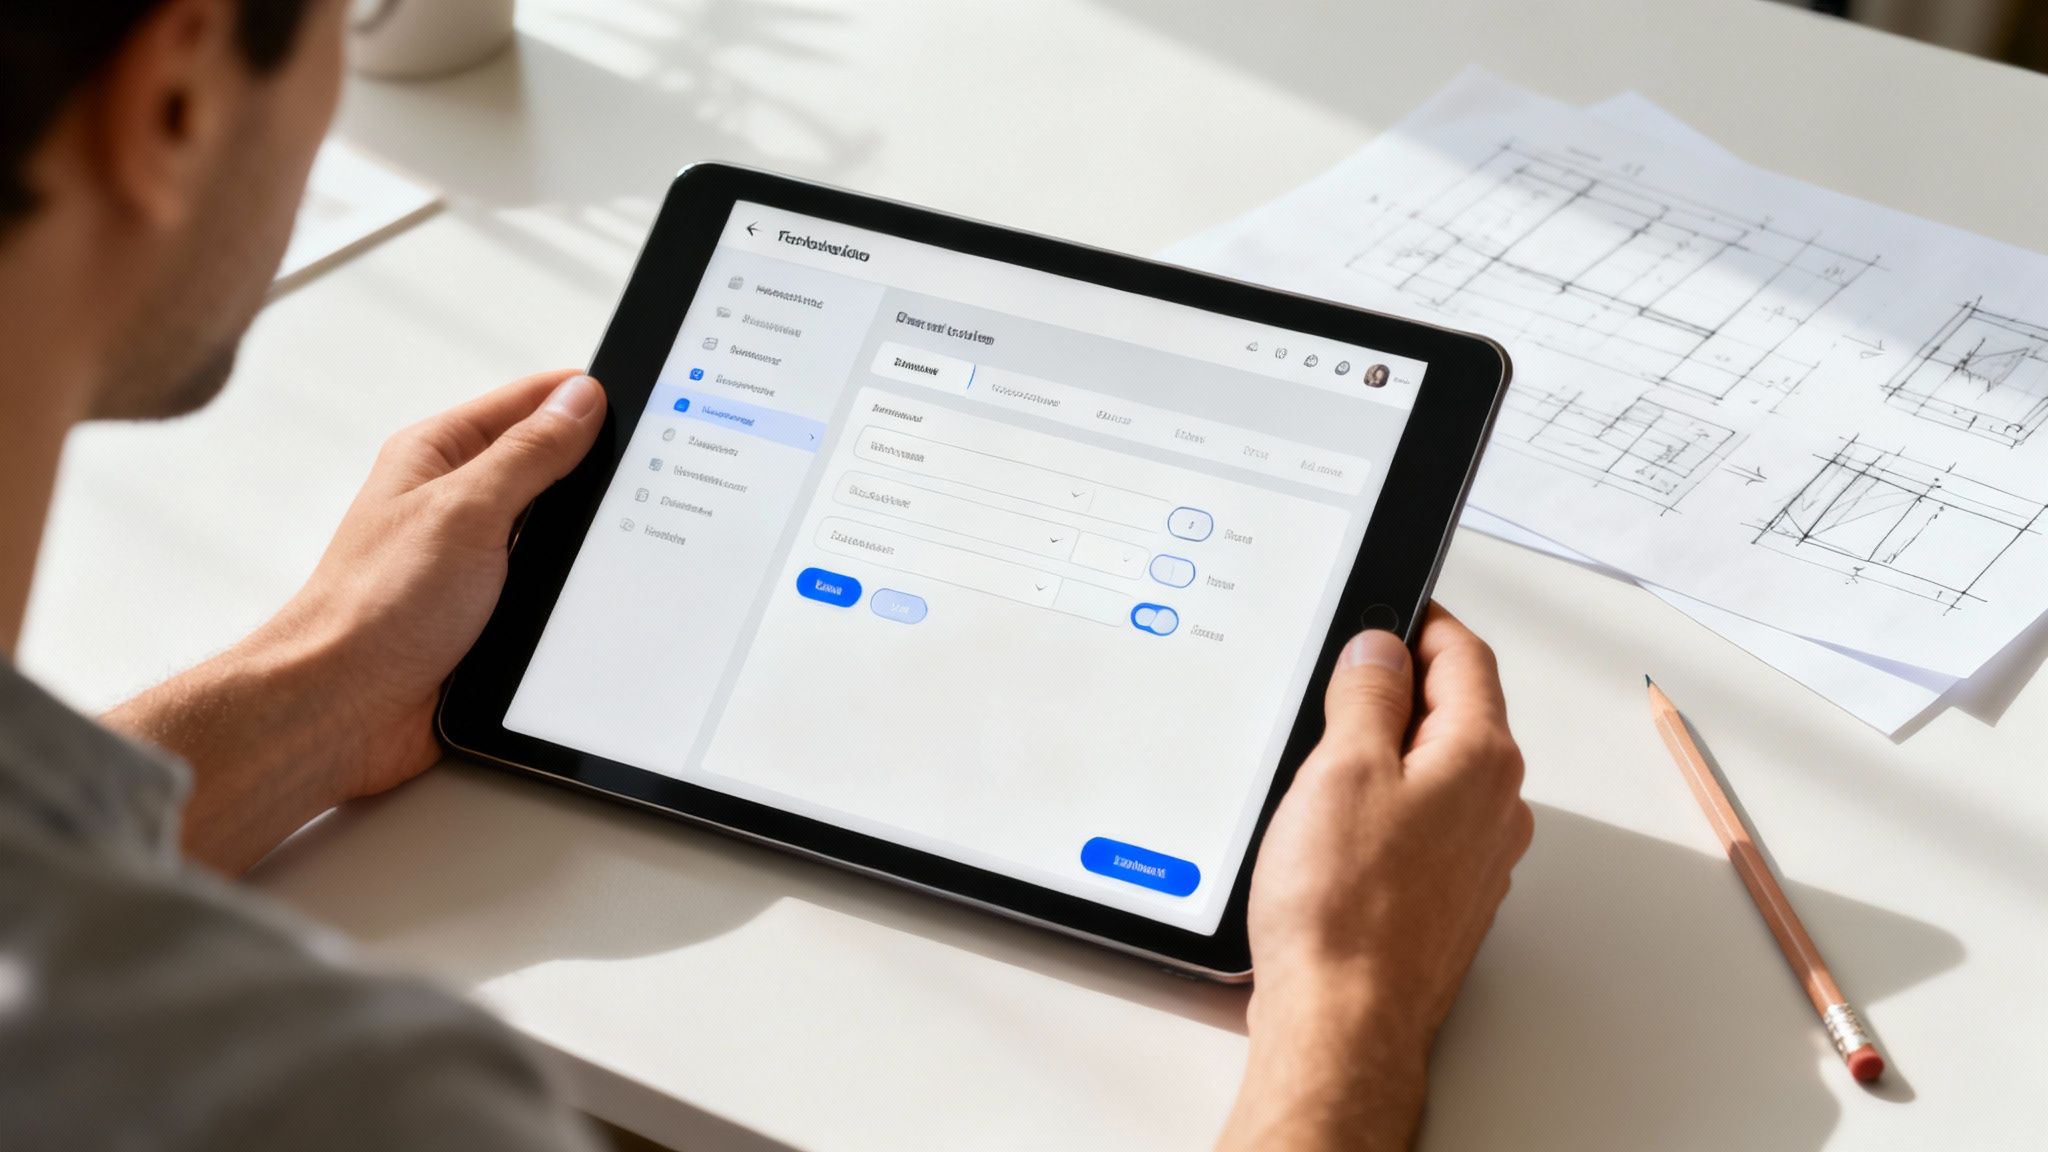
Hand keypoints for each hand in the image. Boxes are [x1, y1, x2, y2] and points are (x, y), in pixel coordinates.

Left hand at [105, 370, 606, 873]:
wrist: (345, 709)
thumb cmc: (374, 608)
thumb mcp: (467, 511)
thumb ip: (529, 453)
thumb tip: (581, 400)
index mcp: (439, 455)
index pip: (528, 403)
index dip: (584, 401)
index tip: (645, 408)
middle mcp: (456, 502)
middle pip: (549, 466)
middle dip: (595, 476)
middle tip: (646, 480)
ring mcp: (474, 559)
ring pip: (555, 531)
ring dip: (584, 542)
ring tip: (623, 541)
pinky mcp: (489, 612)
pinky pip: (549, 586)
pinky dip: (573, 589)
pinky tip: (598, 594)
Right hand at [1217, 605, 1531, 1151]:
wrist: (1344, 1021)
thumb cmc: (1344, 908)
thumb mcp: (1341, 767)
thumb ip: (1368, 695)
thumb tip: (1381, 648)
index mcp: (1480, 757)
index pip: (1466, 656)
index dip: (1422, 621)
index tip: (1388, 608)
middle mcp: (1496, 806)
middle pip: (1457, 713)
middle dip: (1400, 687)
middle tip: (1338, 679)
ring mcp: (1478, 858)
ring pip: (1439, 772)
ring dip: (1390, 752)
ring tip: (1324, 759)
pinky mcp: (1448, 899)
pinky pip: (1424, 824)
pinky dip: (1387, 807)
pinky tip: (1335, 827)